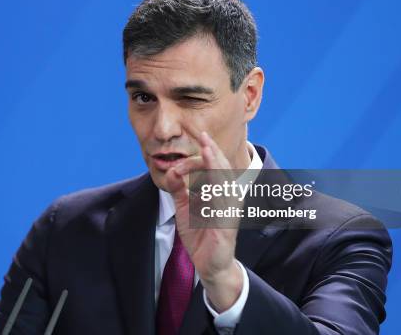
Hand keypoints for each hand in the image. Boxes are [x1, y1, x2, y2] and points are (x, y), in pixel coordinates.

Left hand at [164, 126, 244, 311]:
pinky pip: (222, 204)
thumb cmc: (200, 234)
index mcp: (218, 191)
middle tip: (202, 134)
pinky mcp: (226, 224)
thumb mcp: (184, 208)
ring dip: (215, 165)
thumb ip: (179, 189)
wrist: (209, 265)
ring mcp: (229, 210)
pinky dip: (216, 190)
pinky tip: (210, 180)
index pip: (212, 167)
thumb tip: (171, 172)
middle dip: (212, 151)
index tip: (187, 151)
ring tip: (208, 150)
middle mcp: (227, 197)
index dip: (200, 156)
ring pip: (224, 182)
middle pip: (221, 169)